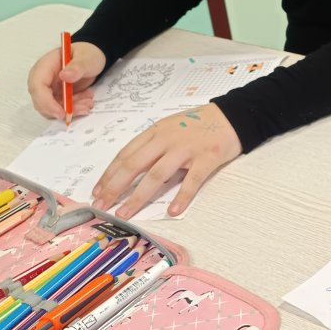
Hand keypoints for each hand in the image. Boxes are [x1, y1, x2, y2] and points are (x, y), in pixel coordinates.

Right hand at [27, 41, 105, 120]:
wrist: (90, 58)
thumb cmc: (85, 54)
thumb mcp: (86, 57)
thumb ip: (77, 66)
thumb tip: (64, 76)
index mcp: (44, 67)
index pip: (38, 87)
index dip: (47, 103)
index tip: (62, 112)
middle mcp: (43, 80)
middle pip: (42, 102)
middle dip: (63, 109)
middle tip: (82, 108)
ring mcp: (49, 89)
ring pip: (53, 108)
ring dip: (72, 109)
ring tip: (88, 102)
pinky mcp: (56, 96)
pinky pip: (61, 108)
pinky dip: (74, 108)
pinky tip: (86, 102)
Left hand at [92, 103, 241, 218]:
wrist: (232, 116)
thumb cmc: (198, 124)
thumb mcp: (170, 127)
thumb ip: (152, 144)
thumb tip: (129, 169)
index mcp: (156, 132)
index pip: (126, 154)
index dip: (109, 173)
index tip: (98, 190)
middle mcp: (167, 140)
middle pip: (135, 165)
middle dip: (115, 186)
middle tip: (102, 205)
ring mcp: (187, 149)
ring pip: (157, 175)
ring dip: (138, 196)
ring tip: (125, 213)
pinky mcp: (207, 158)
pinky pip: (191, 181)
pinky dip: (181, 197)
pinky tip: (172, 211)